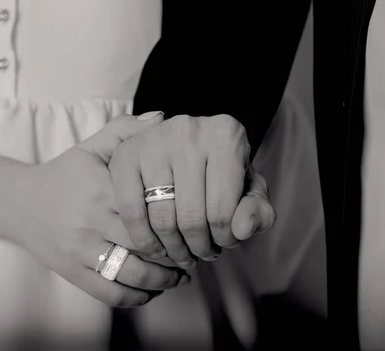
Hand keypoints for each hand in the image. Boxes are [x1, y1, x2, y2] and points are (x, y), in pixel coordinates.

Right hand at [17, 114, 189, 307]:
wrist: (19, 204)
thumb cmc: (64, 174)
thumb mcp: (90, 147)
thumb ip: (125, 130)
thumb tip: (163, 118)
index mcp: (101, 188)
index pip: (150, 206)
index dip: (178, 216)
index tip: (196, 219)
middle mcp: (91, 220)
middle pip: (147, 243)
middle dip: (178, 251)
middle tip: (197, 250)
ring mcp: (81, 250)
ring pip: (133, 273)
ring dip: (165, 280)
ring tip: (182, 275)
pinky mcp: (73, 272)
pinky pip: (110, 293)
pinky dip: (137, 297)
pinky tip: (154, 290)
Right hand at [109, 113, 275, 268]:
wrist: (184, 146)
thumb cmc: (221, 172)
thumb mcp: (249, 190)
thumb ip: (259, 212)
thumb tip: (241, 229)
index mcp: (226, 135)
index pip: (223, 209)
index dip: (225, 238)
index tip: (225, 242)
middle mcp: (188, 130)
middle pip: (191, 217)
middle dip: (198, 247)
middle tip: (201, 254)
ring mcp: (152, 141)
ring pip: (161, 218)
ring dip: (172, 249)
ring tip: (181, 254)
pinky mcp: (125, 154)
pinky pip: (131, 211)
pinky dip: (143, 239)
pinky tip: (156, 248)